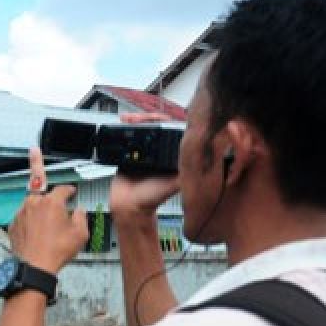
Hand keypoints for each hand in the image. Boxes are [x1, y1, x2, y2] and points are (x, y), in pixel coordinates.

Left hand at [8, 147, 88, 273]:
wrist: (34, 267)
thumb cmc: (56, 251)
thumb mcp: (80, 234)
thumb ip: (81, 218)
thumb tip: (77, 212)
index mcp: (51, 203)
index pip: (63, 188)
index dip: (70, 189)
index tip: (72, 191)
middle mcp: (34, 204)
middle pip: (39, 185)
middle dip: (38, 167)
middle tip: (34, 150)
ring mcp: (21, 214)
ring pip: (32, 204)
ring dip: (39, 207)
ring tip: (46, 223)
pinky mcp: (13, 225)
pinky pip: (24, 218)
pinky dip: (30, 221)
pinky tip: (37, 234)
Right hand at [108, 113, 181, 230]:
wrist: (128, 208)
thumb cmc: (152, 199)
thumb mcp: (174, 184)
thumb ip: (186, 172)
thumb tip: (200, 158)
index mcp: (171, 157)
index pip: (172, 131)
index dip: (167, 120)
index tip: (160, 117)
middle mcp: (159, 152)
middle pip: (156, 126)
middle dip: (149, 118)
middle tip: (142, 117)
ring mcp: (144, 152)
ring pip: (143, 129)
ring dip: (137, 120)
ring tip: (131, 118)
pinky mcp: (129, 154)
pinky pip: (128, 137)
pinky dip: (126, 128)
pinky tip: (125, 121)